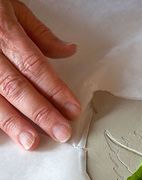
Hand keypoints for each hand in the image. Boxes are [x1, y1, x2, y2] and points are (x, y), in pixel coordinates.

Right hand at [0, 0, 79, 149]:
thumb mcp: (14, 9)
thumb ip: (41, 34)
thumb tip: (68, 51)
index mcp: (5, 33)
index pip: (36, 67)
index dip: (56, 91)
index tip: (72, 109)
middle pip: (18, 88)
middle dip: (41, 113)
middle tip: (60, 132)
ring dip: (14, 123)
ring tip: (31, 141)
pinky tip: (6, 133)